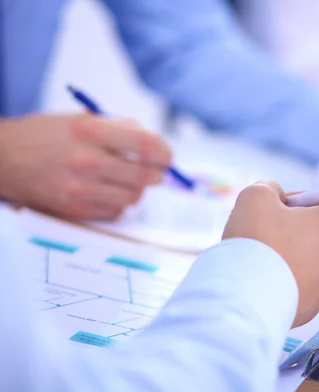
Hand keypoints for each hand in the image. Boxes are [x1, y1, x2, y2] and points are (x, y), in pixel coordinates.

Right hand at [0, 114, 171, 219]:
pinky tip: (107, 190)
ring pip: (133, 197)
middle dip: (157, 174)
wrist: (5, 158)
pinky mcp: (74, 208)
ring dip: (137, 189)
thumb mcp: (83, 120)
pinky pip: (115, 211)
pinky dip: (119, 202)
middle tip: (156, 171)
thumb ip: (122, 129)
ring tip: (126, 179)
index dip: (165, 153)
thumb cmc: (48, 135)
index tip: (167, 157)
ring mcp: (80, 188)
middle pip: (145, 176)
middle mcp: (86, 161)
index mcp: (91, 132)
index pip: (146, 146)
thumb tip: (157, 147)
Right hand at [222, 181, 318, 326]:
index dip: (315, 197)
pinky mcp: (312, 306)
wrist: (243, 300)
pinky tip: (263, 278)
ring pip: (312, 259)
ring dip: (291, 253)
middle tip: (269, 227)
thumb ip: (270, 188)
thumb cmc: (255, 244)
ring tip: (262, 257)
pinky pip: (301, 284)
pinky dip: (286, 278)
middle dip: (299, 225)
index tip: (291, 203)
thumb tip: (275, 196)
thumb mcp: (256, 196)